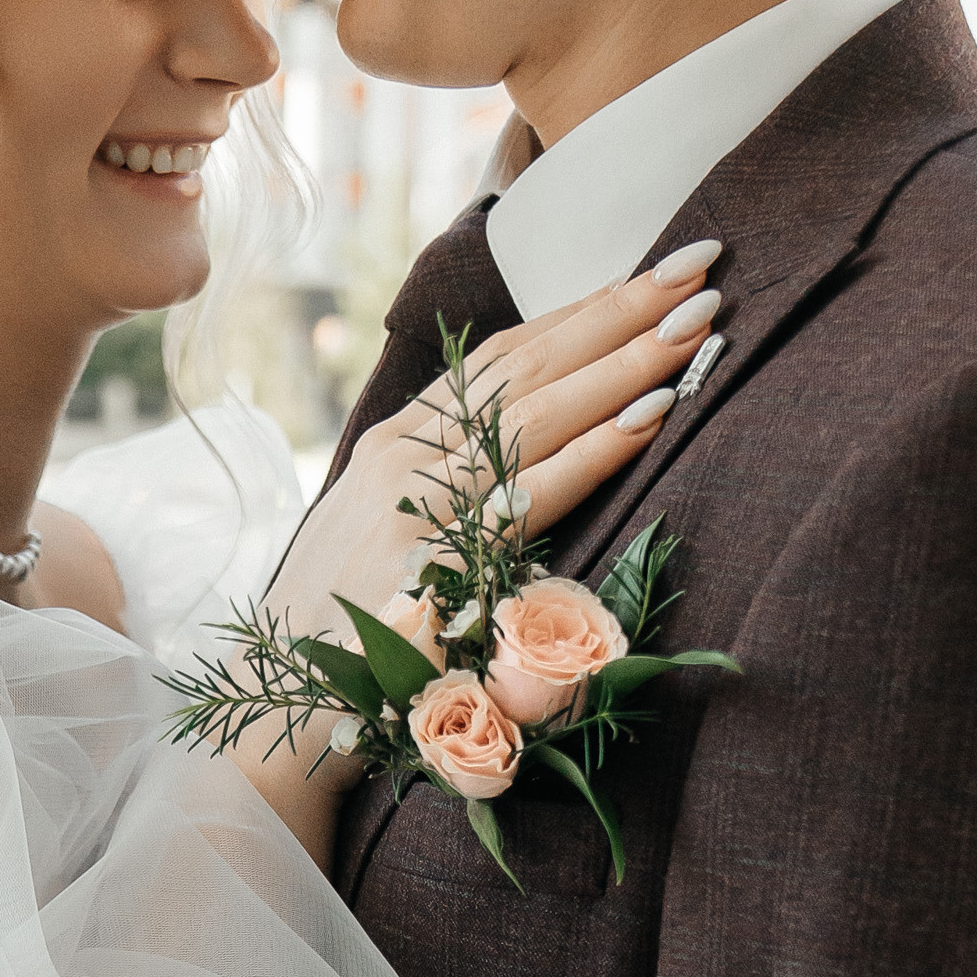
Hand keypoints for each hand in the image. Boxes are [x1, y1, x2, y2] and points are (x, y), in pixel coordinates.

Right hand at [275, 245, 722, 646]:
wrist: (276, 711)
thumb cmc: (348, 636)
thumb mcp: (393, 538)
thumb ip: (455, 492)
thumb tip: (535, 457)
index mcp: (398, 443)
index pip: (505, 354)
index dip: (583, 310)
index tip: (653, 276)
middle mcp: (405, 455)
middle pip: (532, 364)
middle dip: (622, 311)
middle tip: (700, 265)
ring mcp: (417, 501)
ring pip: (540, 412)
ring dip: (627, 363)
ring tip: (696, 322)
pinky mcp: (436, 558)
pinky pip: (534, 490)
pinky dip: (597, 450)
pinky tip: (653, 416)